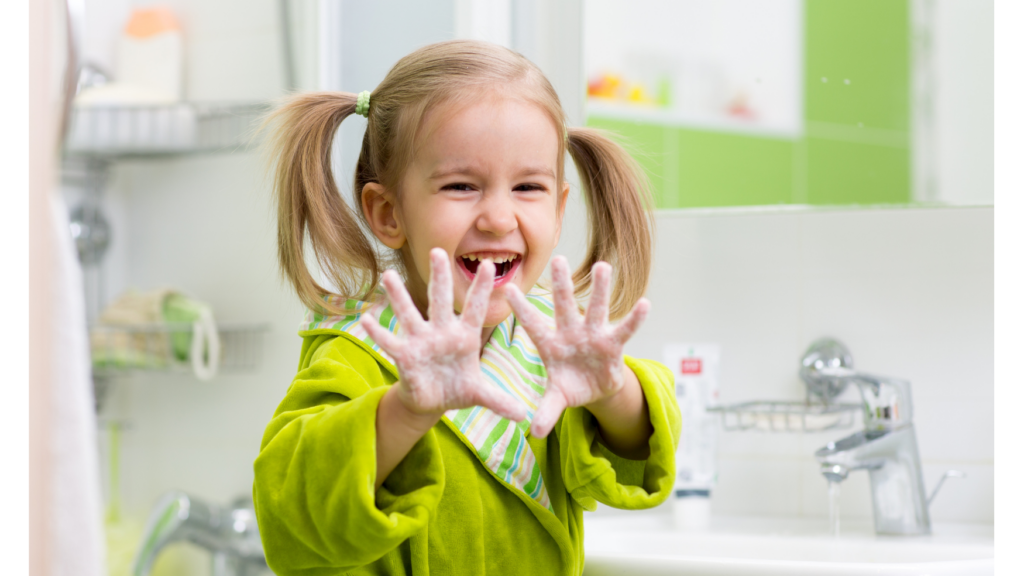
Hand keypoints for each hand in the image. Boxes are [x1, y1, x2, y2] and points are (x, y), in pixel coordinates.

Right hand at [360, 248, 525, 421]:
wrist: (432, 402)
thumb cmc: (457, 389)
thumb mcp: (479, 395)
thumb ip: (498, 400)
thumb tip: (523, 416)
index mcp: (464, 337)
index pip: (474, 308)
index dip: (481, 289)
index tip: (487, 265)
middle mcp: (441, 332)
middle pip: (440, 300)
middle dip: (439, 277)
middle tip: (437, 251)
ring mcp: (421, 342)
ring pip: (409, 314)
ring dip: (398, 297)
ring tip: (388, 276)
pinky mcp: (404, 356)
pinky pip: (390, 342)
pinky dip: (378, 332)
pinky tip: (366, 319)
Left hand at [504, 256, 648, 437]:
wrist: (594, 389)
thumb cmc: (569, 386)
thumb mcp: (556, 399)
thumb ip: (546, 411)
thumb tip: (533, 433)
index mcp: (550, 344)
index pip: (532, 324)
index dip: (521, 309)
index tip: (507, 289)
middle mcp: (571, 333)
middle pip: (564, 306)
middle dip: (561, 284)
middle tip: (558, 258)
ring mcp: (593, 336)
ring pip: (597, 309)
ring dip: (601, 289)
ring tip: (603, 266)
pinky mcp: (614, 345)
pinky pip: (625, 330)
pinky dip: (634, 319)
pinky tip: (645, 303)